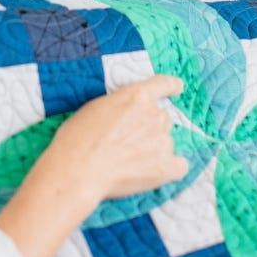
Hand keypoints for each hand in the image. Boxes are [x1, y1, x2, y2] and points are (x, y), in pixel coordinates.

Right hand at [0, 74, 187, 256]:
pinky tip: (157, 172)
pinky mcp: (165, 167)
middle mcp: (154, 114)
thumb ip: (119, 107)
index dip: (170, 85)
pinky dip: (171, 168)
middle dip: (150, 128)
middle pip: (162, 118)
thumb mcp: (95, 107)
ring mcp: (162, 141)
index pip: (161, 84)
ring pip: (166, 142)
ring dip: (154, 149)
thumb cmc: (77, 138)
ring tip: (132, 163)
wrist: (79, 169)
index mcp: (136, 96)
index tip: (177, 87)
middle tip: (129, 143)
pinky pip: (180, 166)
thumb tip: (124, 116)